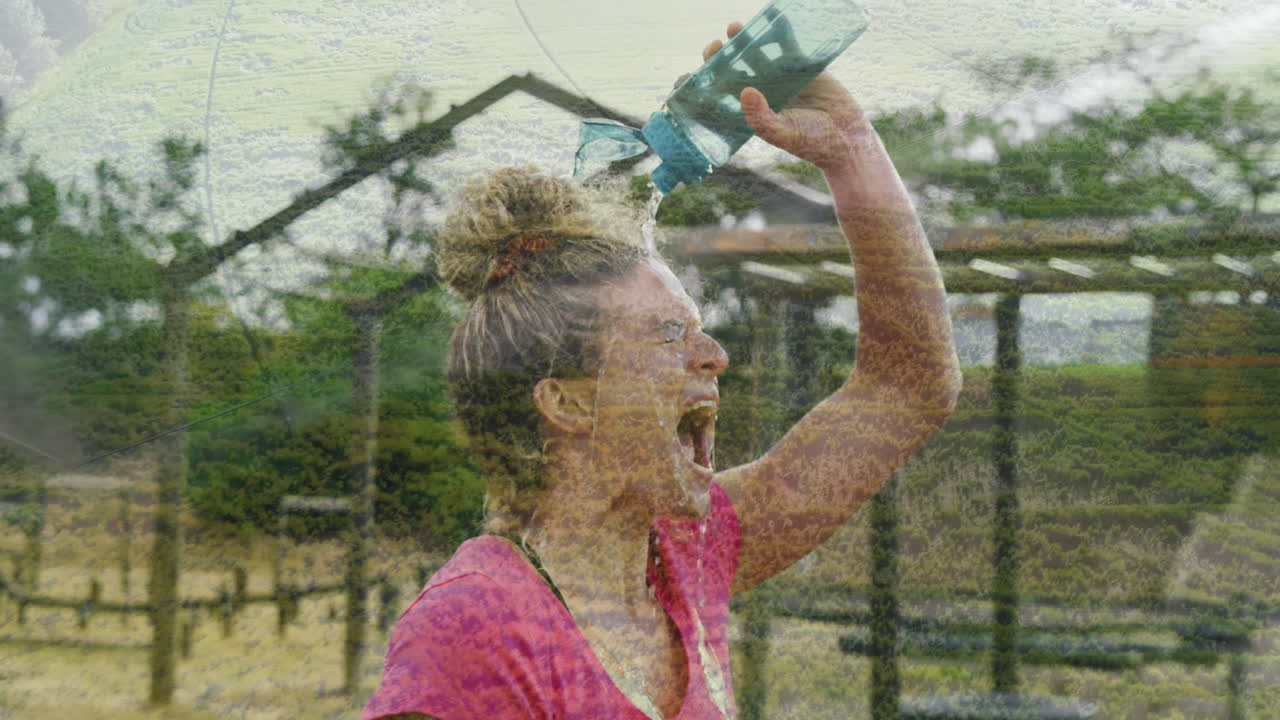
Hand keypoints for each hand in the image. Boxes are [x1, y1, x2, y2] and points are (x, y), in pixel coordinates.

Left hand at [702, 22, 870, 170]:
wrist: (848, 138)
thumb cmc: (812, 143)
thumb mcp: (785, 134)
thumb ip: (762, 118)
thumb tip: (745, 92)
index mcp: (753, 109)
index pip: (726, 90)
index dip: (714, 76)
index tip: (711, 67)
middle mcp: (765, 92)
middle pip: (739, 67)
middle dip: (726, 53)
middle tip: (722, 40)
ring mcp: (783, 78)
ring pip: (760, 53)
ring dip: (748, 39)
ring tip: (735, 27)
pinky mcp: (804, 67)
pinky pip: (789, 46)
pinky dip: (782, 32)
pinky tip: (776, 20)